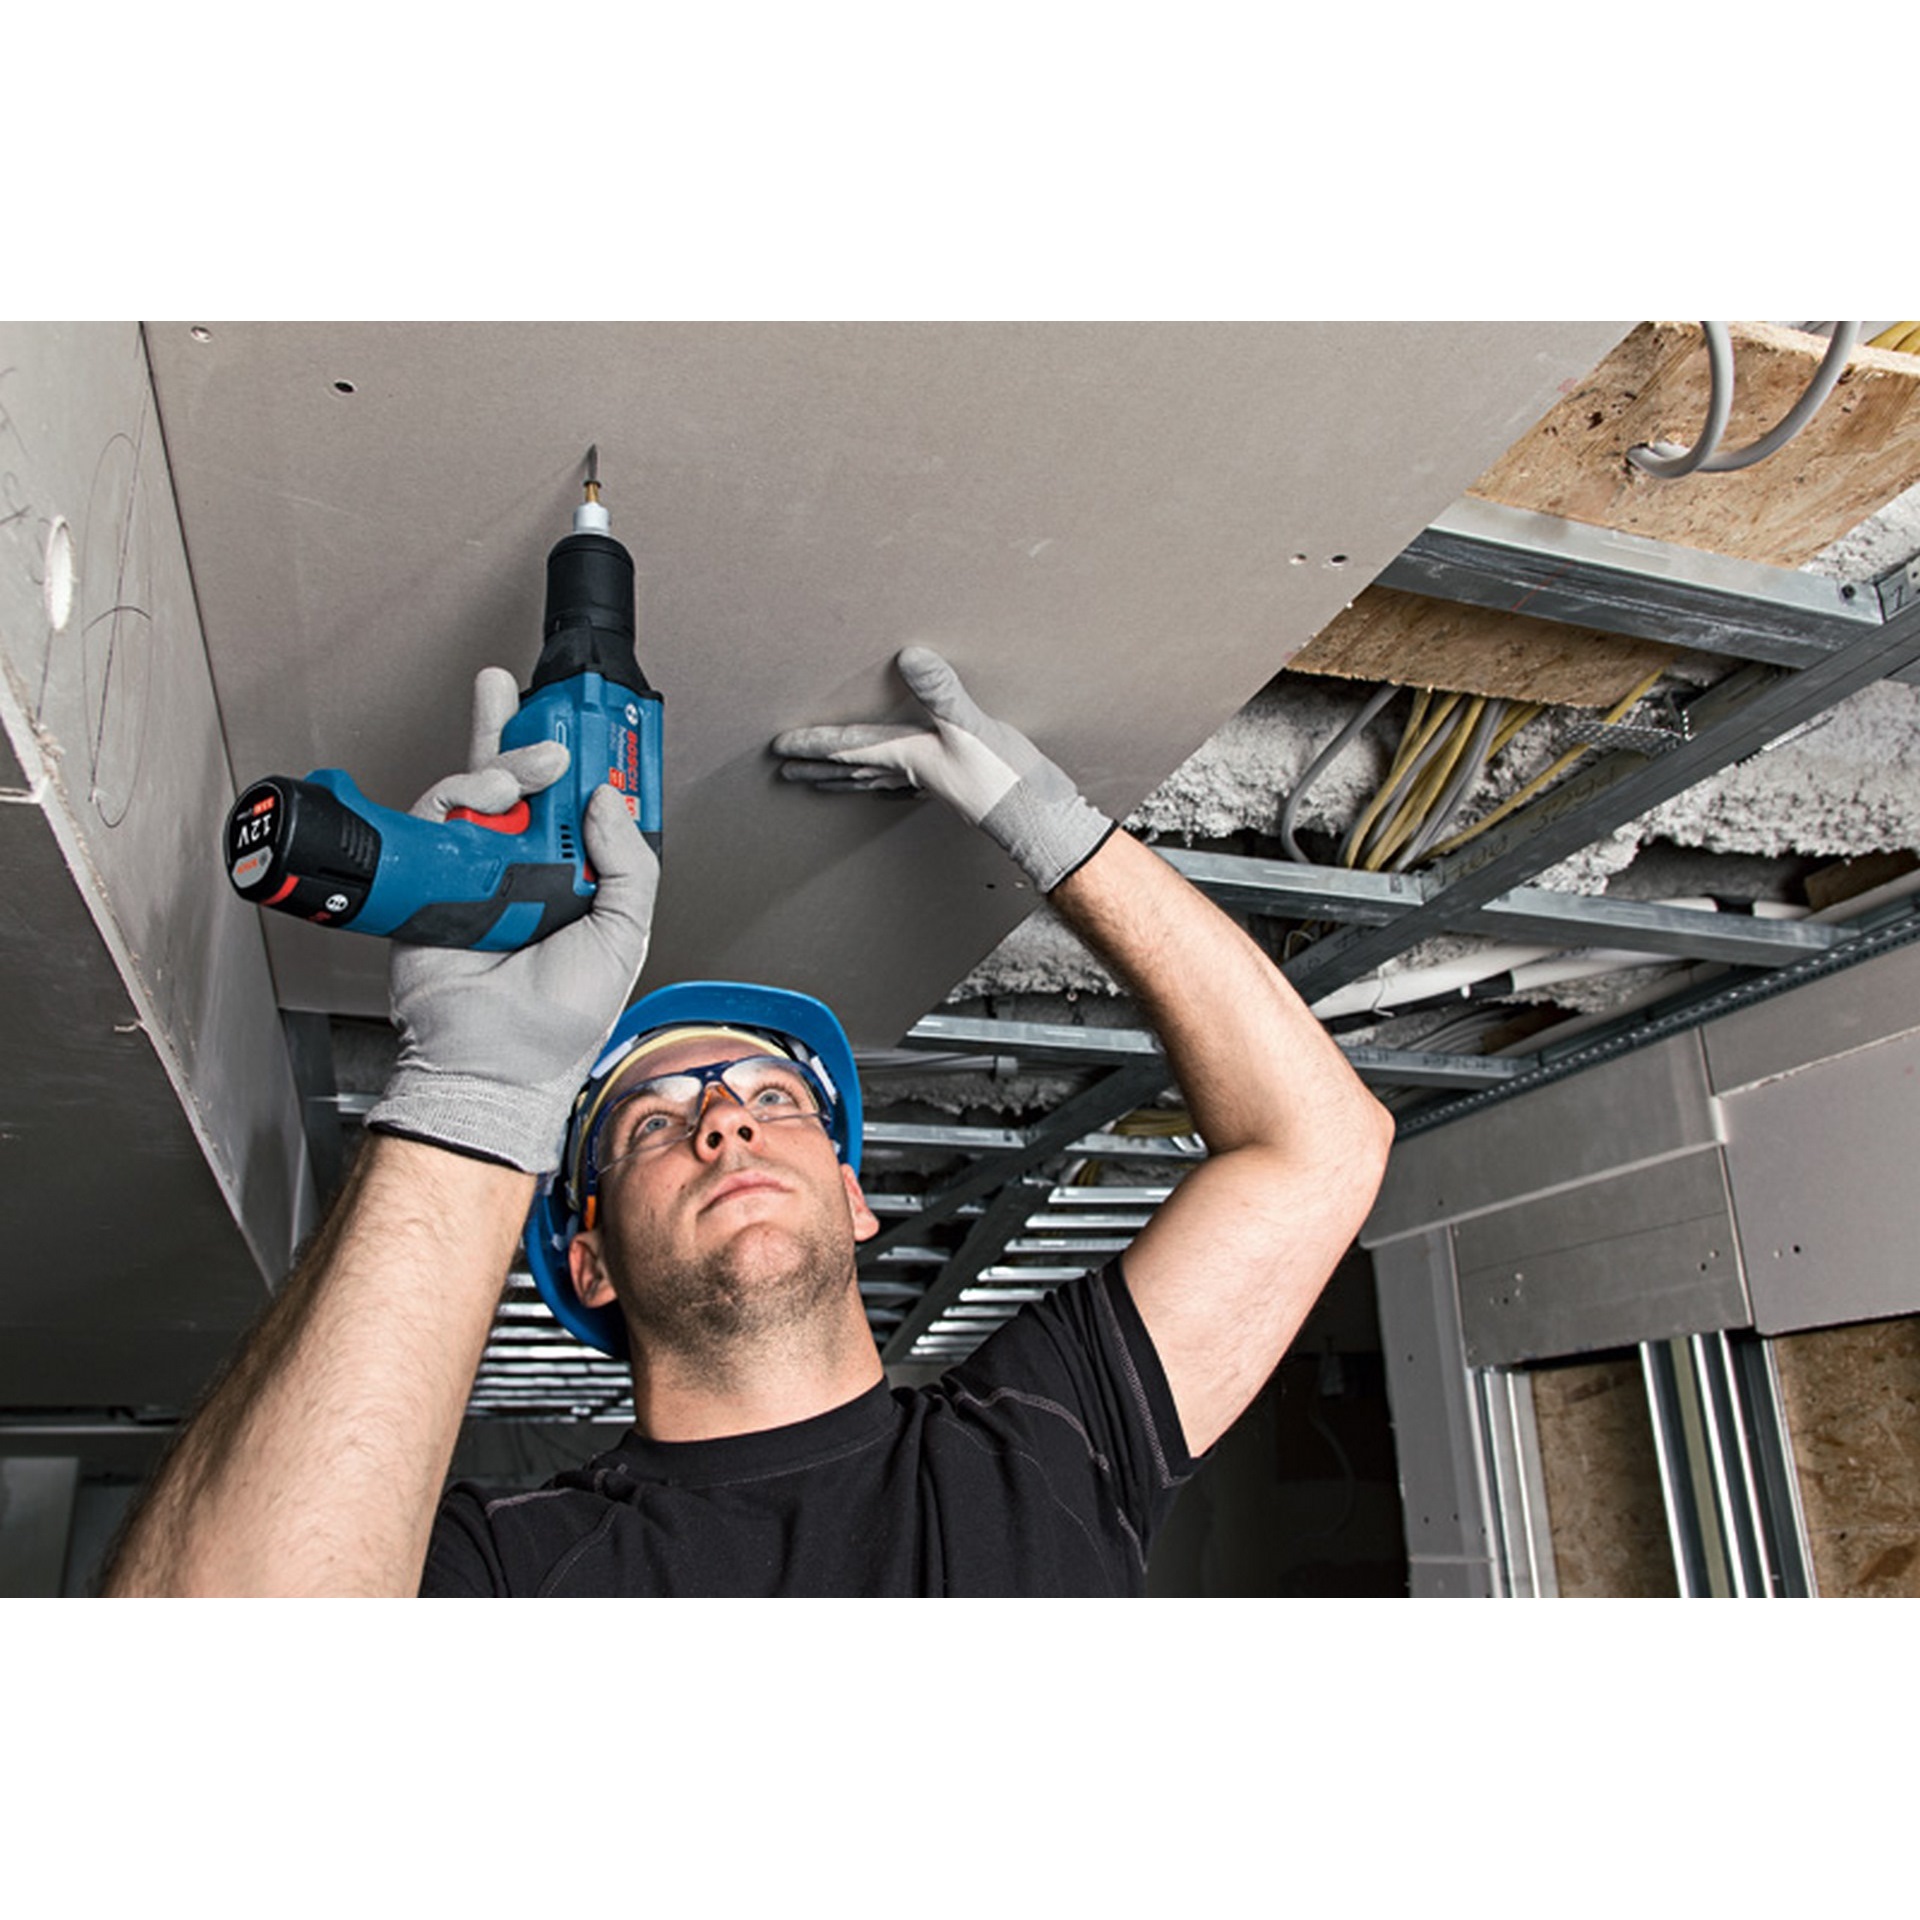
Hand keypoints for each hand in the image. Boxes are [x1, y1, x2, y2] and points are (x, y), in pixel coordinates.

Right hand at [365, 668, 658, 1173]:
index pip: (580, 803)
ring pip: (482, 785)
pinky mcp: (430, 874)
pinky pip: (437, 815)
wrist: (494, 1059)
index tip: (595, 721)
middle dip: (532, 728)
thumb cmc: (560, 1019)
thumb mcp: (624, 933)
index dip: (586, 759)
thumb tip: (609, 797)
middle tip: (549, 709)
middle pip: (525, 778)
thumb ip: (630, 864)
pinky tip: (485, 795)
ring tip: (526, 770)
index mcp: (578, 877)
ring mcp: (477, 866)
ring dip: (505, 762)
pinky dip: (459, 793)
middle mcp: (527, 864)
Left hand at [772, 646, 1112, 892]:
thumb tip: (910, 656)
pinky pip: (905, 784)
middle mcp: (914, 771)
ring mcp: (933, 782)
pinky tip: (888, 787)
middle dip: (818, 769)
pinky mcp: (954, 785)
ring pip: (875, 780)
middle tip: (785, 773)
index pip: (850, 750)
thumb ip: (941, 693)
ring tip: (819, 782)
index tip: (779, 748)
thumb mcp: (972, 728)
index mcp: (910, 755)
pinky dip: (887, 784)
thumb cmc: (1005, 779)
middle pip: (852, 771)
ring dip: (844, 779)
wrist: (1040, 819)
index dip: (814, 745)